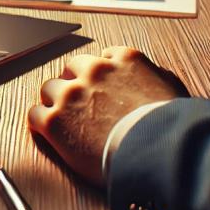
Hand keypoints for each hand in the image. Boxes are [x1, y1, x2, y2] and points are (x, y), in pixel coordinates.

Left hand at [27, 46, 188, 186]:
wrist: (155, 153)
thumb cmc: (171, 127)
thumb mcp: (174, 91)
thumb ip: (157, 77)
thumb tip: (155, 78)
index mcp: (125, 60)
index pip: (104, 56)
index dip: (101, 74)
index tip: (102, 86)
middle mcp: (94, 71)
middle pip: (72, 69)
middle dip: (74, 83)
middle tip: (80, 103)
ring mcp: (71, 94)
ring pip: (50, 89)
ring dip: (56, 102)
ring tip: (65, 119)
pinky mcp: (54, 120)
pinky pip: (35, 114)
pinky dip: (40, 123)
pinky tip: (49, 133)